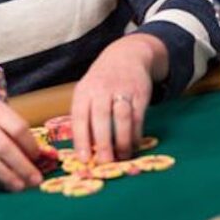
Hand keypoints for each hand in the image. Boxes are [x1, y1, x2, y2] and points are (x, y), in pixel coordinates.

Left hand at [71, 33, 164, 163]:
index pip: (79, 117)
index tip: (84, 159)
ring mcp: (121, 89)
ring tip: (122, 157)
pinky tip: (134, 144)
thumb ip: (84, 116)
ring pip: (121, 118)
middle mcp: (101, 88)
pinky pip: (138, 116)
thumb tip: (83, 150)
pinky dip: (136, 133)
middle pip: (100, 118)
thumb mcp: (87, 92)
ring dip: (122, 141)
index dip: (81, 139)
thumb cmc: (101, 82)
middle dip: (103, 143)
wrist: (126, 55)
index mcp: (84, 91)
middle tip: (104, 163)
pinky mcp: (139, 92)